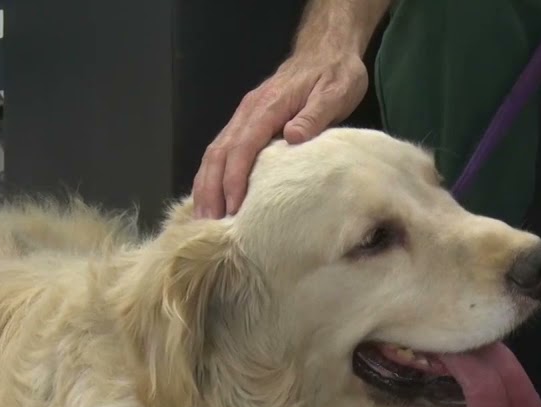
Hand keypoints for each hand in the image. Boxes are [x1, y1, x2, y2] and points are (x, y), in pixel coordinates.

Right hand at [192, 50, 368, 218]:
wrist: (326, 50)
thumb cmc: (334, 73)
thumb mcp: (335, 91)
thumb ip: (315, 115)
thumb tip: (292, 137)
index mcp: (268, 106)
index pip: (243, 146)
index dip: (234, 178)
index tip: (233, 207)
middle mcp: (248, 111)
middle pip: (219, 152)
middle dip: (211, 189)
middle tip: (209, 222)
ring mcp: (244, 116)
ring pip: (215, 153)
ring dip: (207, 185)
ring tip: (205, 216)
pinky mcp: (247, 123)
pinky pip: (222, 150)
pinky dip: (213, 175)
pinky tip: (213, 197)